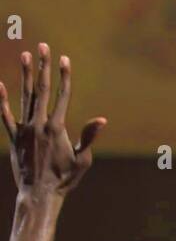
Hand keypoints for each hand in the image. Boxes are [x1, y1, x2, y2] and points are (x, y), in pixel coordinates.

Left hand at [0, 45, 105, 195]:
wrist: (38, 194)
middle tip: (42, 46)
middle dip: (43, 66)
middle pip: (41, 89)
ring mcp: (24, 130)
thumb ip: (88, 137)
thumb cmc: (64, 180)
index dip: (64, 76)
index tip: (64, 58)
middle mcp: (39, 124)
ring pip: (25, 96)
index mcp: (57, 128)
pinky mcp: (14, 138)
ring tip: (25, 55)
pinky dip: (2, 100)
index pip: (62, 95)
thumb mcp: (82, 160)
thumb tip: (102, 120)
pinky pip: (6, 115)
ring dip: (26, 75)